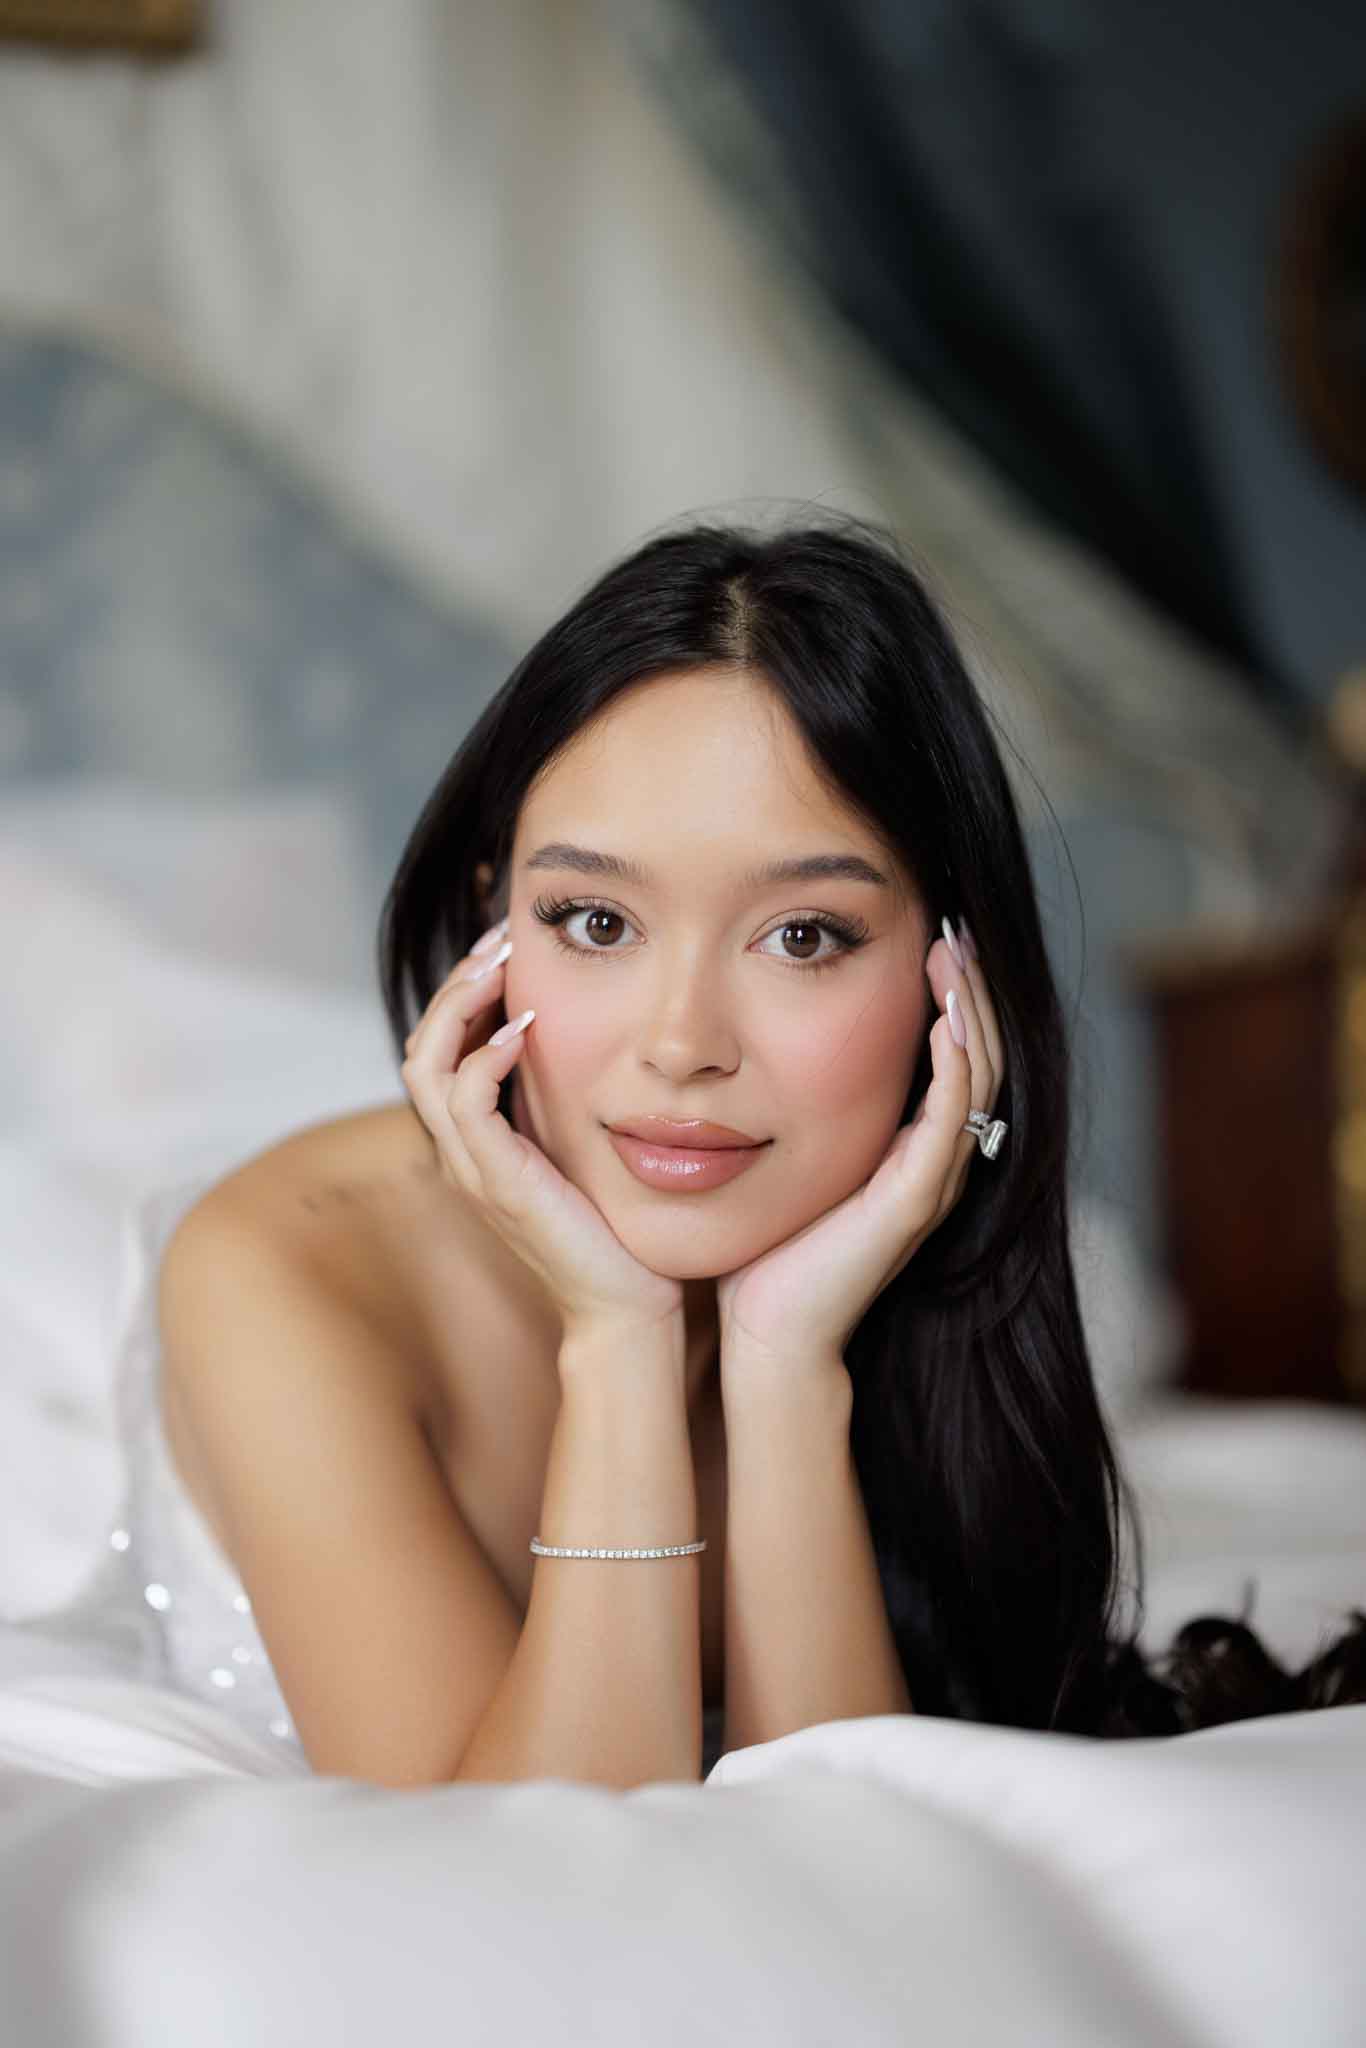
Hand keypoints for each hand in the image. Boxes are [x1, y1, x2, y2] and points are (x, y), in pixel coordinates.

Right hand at [401, 926, 684, 1350]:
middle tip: (500, 938)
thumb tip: (592, 1033)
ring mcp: (473, 1170)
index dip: (464, 991)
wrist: (626, 1307)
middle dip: (455, 983)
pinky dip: (486, 1057)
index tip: (507, 945)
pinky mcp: (499, 1185)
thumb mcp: (586, 1147)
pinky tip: (526, 1027)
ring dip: (459, 1005)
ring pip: (426, 1065)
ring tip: (500, 965)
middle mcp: (462, 1152)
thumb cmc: (618, 1228)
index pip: (441, 1048)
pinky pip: (466, 1105)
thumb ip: (569, 1101)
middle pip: (421, 1045)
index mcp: (477, 1141)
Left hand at [716, 919, 1005, 1377]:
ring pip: (977, 1080)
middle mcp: (931, 1162)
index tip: (929, 934)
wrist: (767, 1333)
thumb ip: (788, 1107)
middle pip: (978, 1056)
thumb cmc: (765, 1250)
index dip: (949, 997)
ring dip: (969, 1013)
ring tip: (954, 953)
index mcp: (907, 1149)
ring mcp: (930, 1182)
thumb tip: (753, 1046)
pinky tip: (942, 1022)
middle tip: (953, 927)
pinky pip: (950, 1123)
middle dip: (968, 989)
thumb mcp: (783, 1156)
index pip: (949, 1055)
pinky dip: (953, 1069)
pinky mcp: (913, 1204)